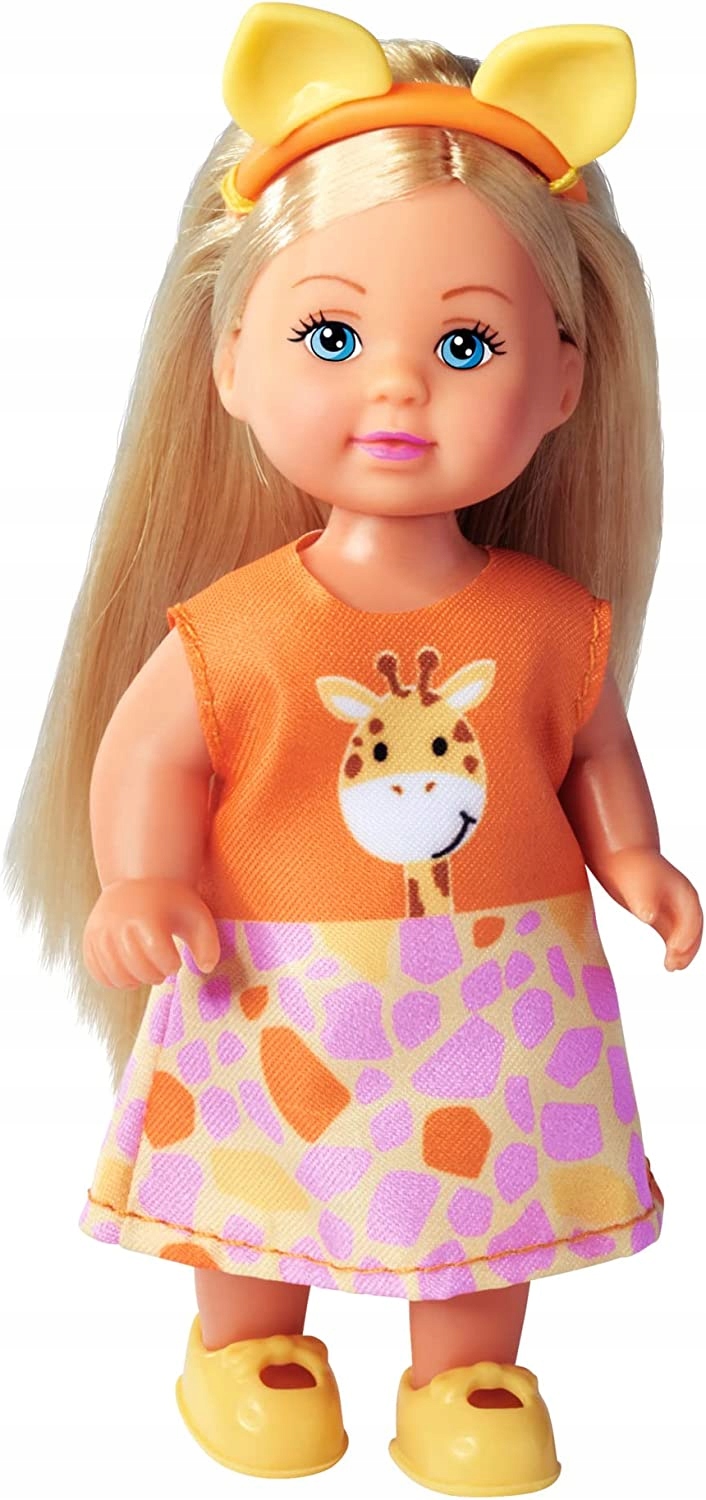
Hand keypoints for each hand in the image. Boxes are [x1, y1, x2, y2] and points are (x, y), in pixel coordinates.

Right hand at [82, 877, 220, 988]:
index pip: (161, 960)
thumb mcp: (197, 917)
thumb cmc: (172, 904)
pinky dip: (114, 980)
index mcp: (147, 916)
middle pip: (138, 970)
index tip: (175, 959)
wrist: (138, 882)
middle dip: (156, 975)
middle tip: (162, 968)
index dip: (171, 966)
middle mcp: (118, 924)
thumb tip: (207, 968)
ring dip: (136, 980)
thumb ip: (208, 944)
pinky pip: (98, 974)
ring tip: (146, 969)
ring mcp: (100, 932)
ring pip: (117, 977)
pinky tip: (129, 971)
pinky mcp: (89, 940)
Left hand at [603, 848, 702, 970]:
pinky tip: (668, 963)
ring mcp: (674, 910)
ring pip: (686, 936)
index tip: (674, 950)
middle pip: (694, 930)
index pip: (691, 918)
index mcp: (684, 892)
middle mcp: (684, 902)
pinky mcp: (662, 918)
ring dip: (682, 952)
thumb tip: (648, 916)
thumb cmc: (631, 868)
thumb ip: (643, 900)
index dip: (685, 936)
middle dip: (687, 949)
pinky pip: (674, 937)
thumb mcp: (637, 883)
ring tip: (671, 967)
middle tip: (673, 965)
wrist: (621, 857)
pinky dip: (673, 950)